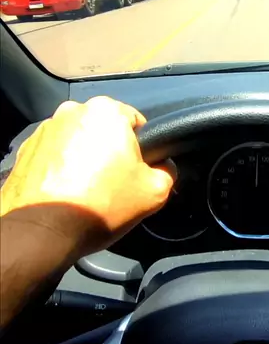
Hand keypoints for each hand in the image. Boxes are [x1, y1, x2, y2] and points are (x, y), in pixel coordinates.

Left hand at [1, 96, 173, 258]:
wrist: (44, 232)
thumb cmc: (100, 205)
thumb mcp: (155, 192)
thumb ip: (168, 170)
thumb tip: (163, 167)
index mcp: (106, 111)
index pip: (137, 123)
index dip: (143, 151)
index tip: (137, 174)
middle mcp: (72, 111)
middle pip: (104, 131)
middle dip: (110, 154)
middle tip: (114, 186)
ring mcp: (44, 129)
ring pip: (77, 142)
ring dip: (84, 161)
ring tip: (87, 193)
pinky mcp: (25, 150)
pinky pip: (54, 156)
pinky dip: (61, 170)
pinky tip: (66, 194)